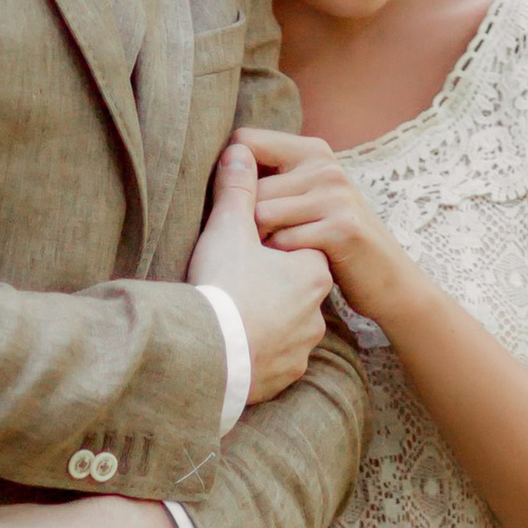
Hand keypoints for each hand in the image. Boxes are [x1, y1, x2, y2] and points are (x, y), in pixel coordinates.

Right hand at [187, 140, 335, 404]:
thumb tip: (239, 150)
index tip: (247, 245)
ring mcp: (302, 349)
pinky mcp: (284, 377)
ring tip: (234, 315)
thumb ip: (236, 189)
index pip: (300, 246)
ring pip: (287, 327)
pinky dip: (259, 353)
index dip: (272, 243)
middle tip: (237, 280)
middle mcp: (316, 312)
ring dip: (266, 320)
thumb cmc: (224, 286)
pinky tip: (236, 346)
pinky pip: (275, 360)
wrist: (210, 355)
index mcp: (312, 272)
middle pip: (294, 289)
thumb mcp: (229, 228)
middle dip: (270, 283)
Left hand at [245, 131, 410, 309]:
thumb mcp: (308, 198)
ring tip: (277, 254)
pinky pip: (283, 242)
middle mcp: (324, 166)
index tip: (236, 203)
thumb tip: (223, 165)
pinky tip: (295, 266)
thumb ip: (272, 178)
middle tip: (261, 243)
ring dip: (261, 242)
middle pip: (248, 187)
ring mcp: (335, 196)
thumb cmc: (334, 239)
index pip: (245, 142)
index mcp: (311, 150)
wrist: (387, 279)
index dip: (230, 173)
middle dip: (244, 220)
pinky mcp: (341, 228)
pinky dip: (281, 260)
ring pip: (261, 215)